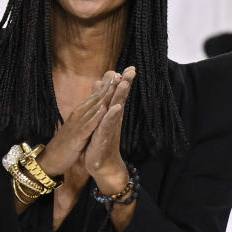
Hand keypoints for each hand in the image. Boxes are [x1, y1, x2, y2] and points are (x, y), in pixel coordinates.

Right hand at [39, 71, 128, 177]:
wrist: (50, 160)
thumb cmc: (63, 144)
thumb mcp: (75, 127)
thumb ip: (84, 116)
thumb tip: (93, 108)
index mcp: (79, 113)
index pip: (95, 97)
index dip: (107, 86)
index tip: (118, 74)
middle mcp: (78, 115)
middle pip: (96, 98)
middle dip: (109, 85)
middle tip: (121, 72)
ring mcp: (77, 124)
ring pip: (94, 107)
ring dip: (105, 96)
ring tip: (117, 84)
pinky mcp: (77, 136)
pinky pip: (89, 125)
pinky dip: (97, 116)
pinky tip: (106, 109)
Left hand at [84, 69, 132, 192]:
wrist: (101, 165)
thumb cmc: (99, 141)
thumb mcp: (99, 120)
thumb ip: (101, 102)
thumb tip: (100, 84)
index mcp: (110, 114)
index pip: (117, 95)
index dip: (122, 81)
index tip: (129, 67)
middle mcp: (112, 120)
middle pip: (119, 99)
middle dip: (125, 84)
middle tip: (132, 70)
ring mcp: (109, 128)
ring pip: (115, 109)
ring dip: (120, 97)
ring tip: (124, 83)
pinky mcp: (104, 138)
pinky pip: (107, 126)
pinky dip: (111, 116)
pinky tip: (116, 108)